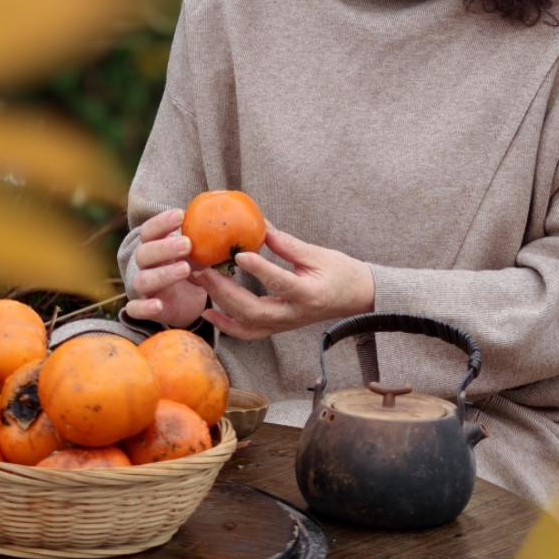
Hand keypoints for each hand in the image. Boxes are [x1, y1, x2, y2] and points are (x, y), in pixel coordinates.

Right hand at [123, 208, 208, 327]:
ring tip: (185, 269)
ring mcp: (142, 287)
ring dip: (162, 274)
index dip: (161, 223)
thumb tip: (226, 223)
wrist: (184, 298)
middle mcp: (144, 265)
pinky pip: (136, 309)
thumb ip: (202, 239)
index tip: (181, 215)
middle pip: (144, 253)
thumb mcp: (195, 252)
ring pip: (142, 280)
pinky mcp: (144, 308)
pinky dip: (144, 307)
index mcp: (152, 246)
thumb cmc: (188, 265)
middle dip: (165, 248)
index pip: (149, 231)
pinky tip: (158, 305)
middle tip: (188, 244)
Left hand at [194, 224, 374, 341]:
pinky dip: (226, 324)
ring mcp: (284, 325)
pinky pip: (248, 333)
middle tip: (203, 270)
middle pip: (254, 310)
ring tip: (201, 282)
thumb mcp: (318, 254)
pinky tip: (208, 311)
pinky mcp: (277, 328)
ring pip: (246, 324)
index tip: (240, 254)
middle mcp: (294, 315)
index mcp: (309, 293)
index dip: (260, 269)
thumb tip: (259, 225)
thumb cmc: (341, 273)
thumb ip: (288, 244)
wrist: (357, 298)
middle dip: (224, 290)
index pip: (281, 283)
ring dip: (220, 305)